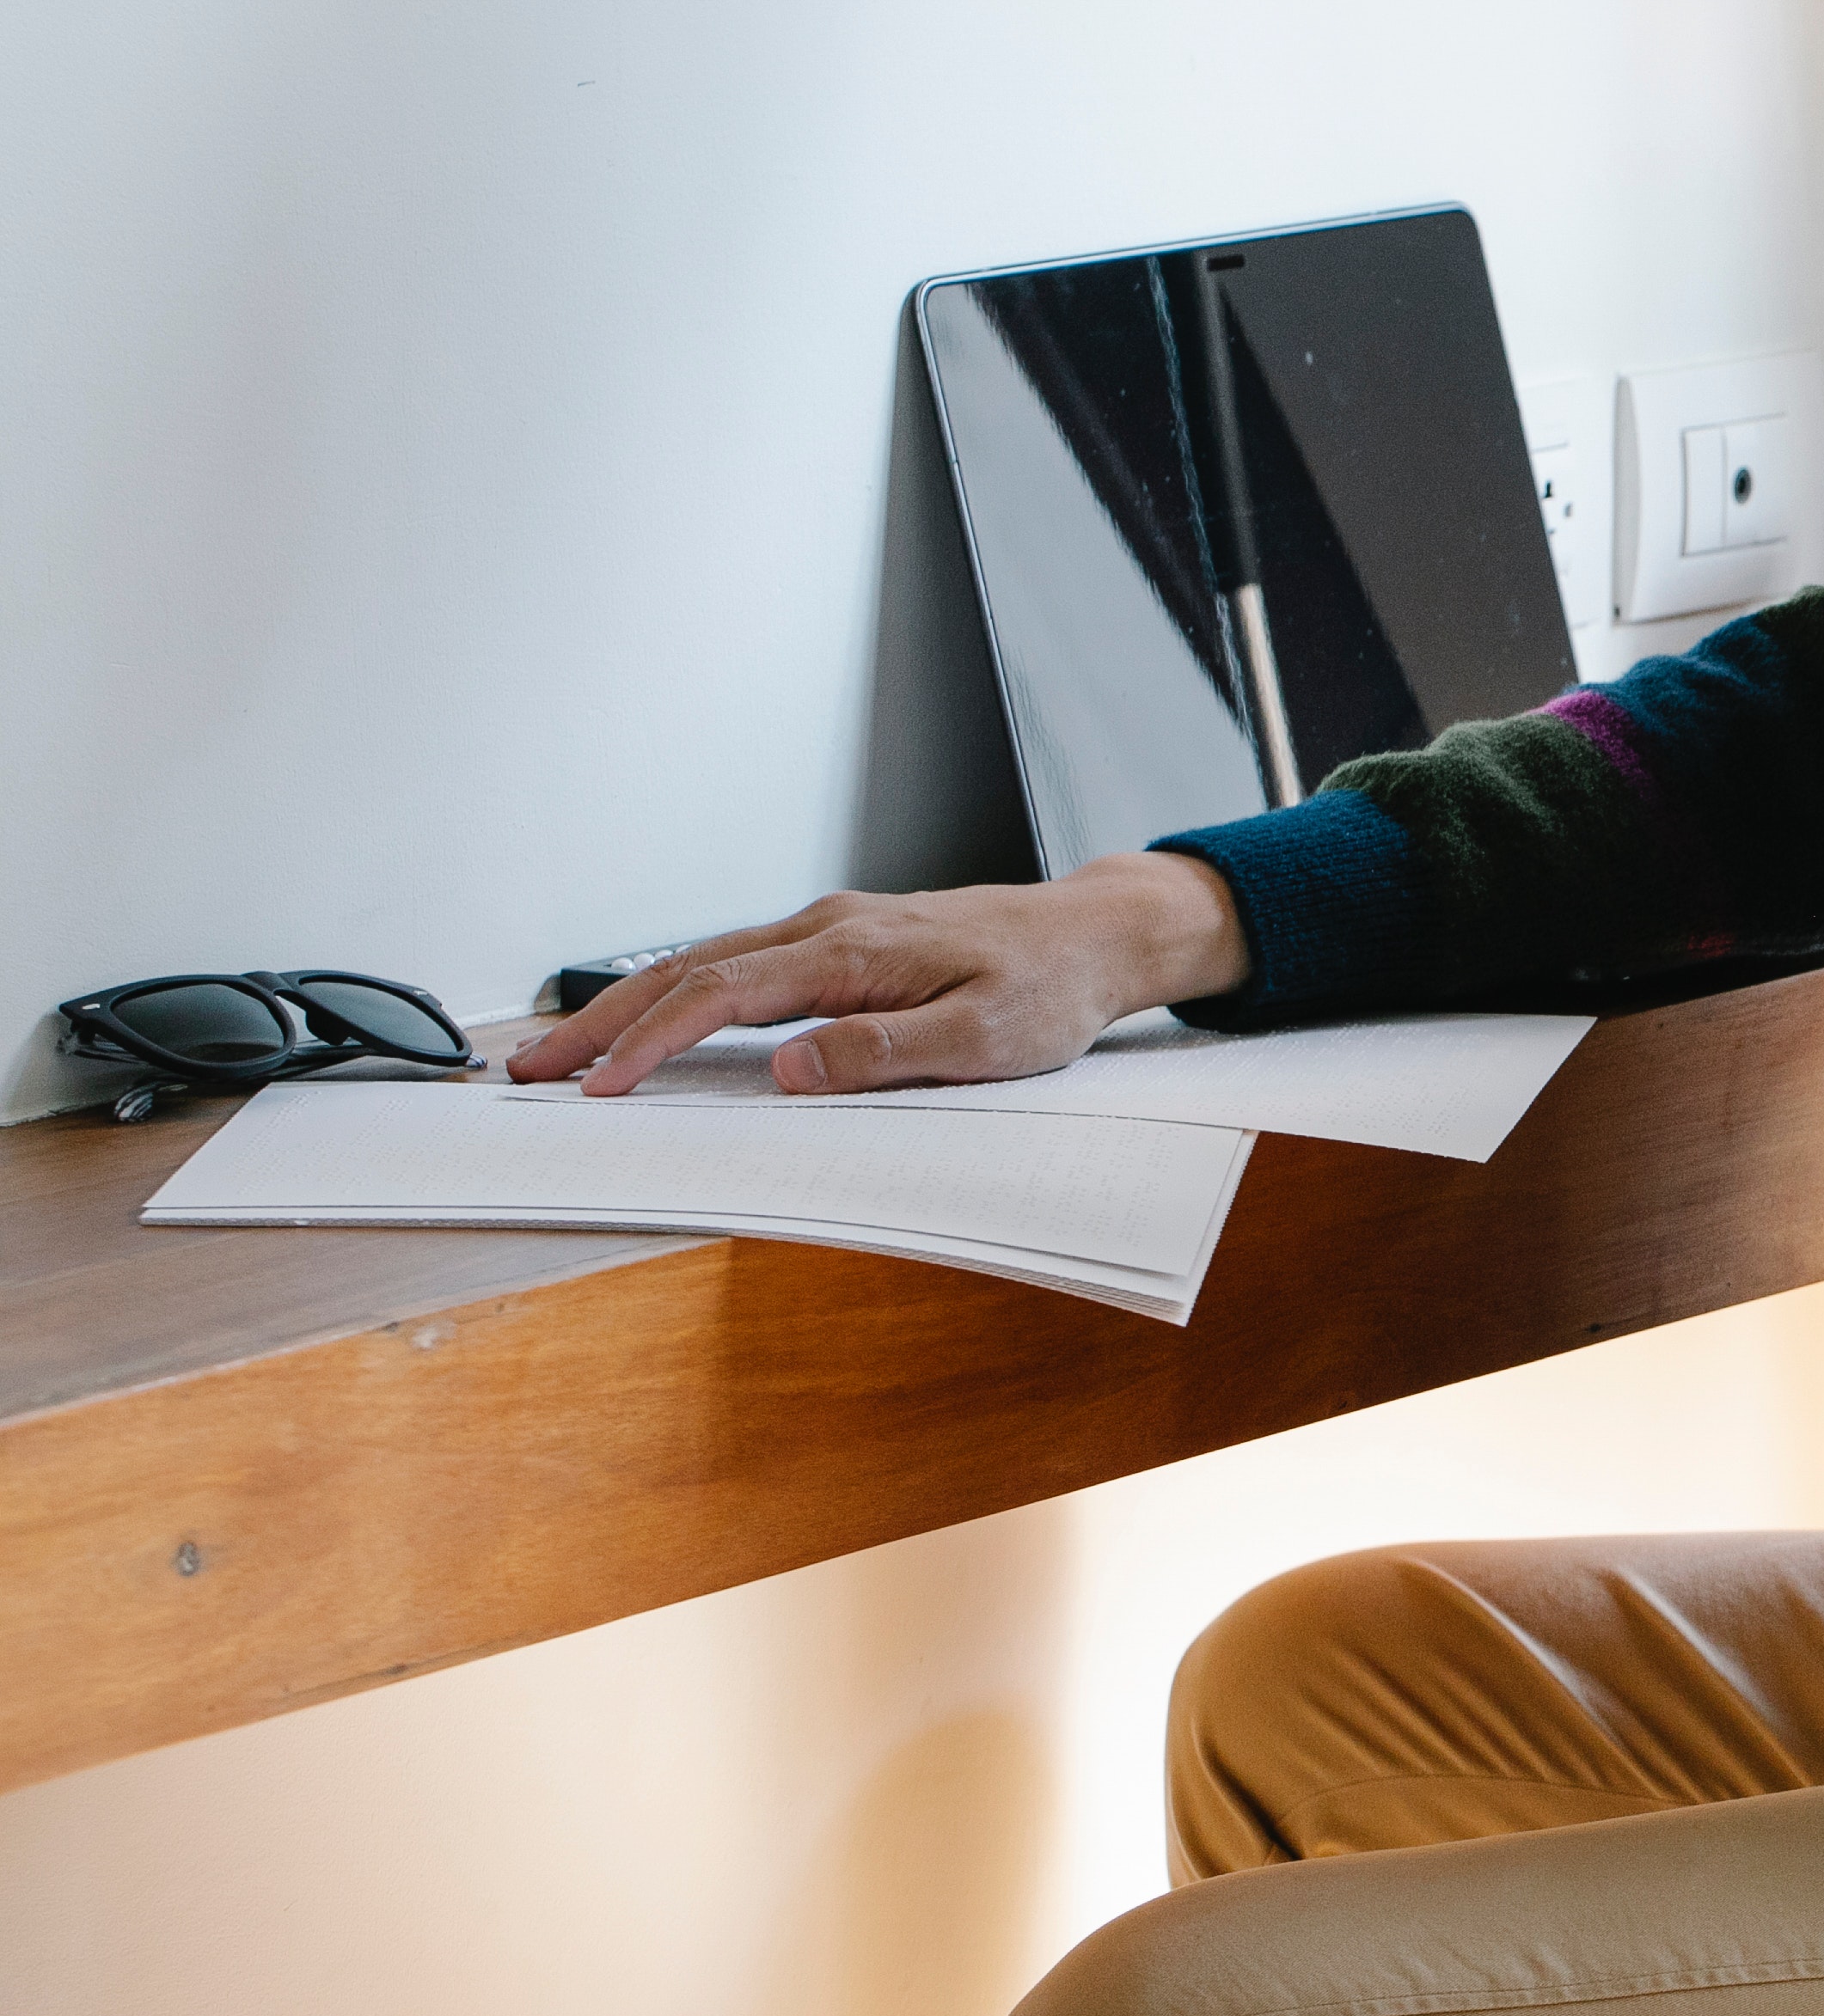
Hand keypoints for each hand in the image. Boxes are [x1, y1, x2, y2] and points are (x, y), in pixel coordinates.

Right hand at [503, 851, 1251, 1096]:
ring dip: (630, 1006)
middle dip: (603, 1021)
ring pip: (706, 963)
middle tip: (533, 1070)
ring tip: (566, 1053)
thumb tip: (791, 1070)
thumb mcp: (985, 1037)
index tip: (598, 1086)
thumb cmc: (1049, 988)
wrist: (1097, 934)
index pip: (724, 996)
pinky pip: (740, 966)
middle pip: (688, 970)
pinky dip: (679, 994)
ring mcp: (833, 932)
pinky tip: (652, 1023)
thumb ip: (887, 1054)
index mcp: (854, 951)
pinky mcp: (844, 944)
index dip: (652, 1042)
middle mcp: (830, 929)